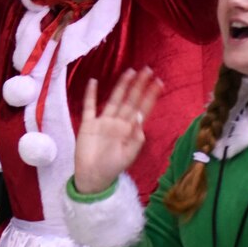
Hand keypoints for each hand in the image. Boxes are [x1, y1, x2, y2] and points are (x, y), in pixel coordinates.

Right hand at [72, 68, 160, 194]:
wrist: (92, 177)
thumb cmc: (112, 168)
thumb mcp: (128, 156)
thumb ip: (136, 139)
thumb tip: (141, 120)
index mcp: (130, 130)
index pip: (142, 109)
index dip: (150, 96)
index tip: (159, 82)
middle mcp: (118, 122)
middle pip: (130, 100)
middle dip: (139, 85)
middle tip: (148, 70)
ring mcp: (103, 121)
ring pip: (114, 99)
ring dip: (122, 86)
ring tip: (130, 72)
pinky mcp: (88, 124)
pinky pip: (90, 107)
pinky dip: (91, 95)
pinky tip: (94, 82)